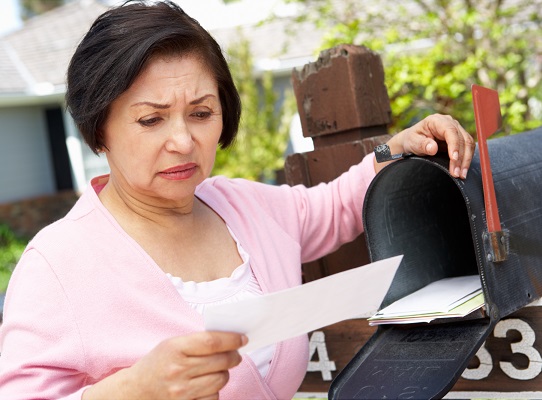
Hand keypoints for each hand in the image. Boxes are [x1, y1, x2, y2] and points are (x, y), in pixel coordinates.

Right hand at [83, 331, 246, 399]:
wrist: (135, 392)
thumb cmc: (157, 364)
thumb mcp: (171, 345)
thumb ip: (197, 341)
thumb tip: (230, 339)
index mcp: (174, 349)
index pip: (212, 341)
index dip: (232, 339)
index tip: (242, 338)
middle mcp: (178, 370)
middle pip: (221, 361)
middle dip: (233, 356)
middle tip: (235, 354)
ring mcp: (182, 392)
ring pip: (221, 380)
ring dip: (224, 373)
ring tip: (218, 369)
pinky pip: (214, 397)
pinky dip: (214, 390)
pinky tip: (206, 385)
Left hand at [375, 114, 474, 178]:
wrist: (412, 141)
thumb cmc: (411, 140)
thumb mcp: (413, 142)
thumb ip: (422, 144)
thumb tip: (433, 148)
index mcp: (437, 121)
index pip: (450, 131)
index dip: (454, 145)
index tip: (454, 159)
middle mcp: (449, 123)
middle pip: (462, 139)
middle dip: (461, 158)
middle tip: (457, 173)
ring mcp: (456, 130)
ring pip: (468, 144)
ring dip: (466, 160)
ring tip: (461, 175)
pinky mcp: (459, 138)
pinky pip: (467, 148)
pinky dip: (466, 160)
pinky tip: (463, 170)